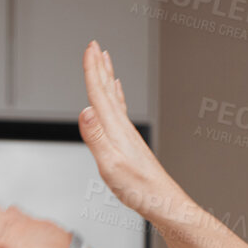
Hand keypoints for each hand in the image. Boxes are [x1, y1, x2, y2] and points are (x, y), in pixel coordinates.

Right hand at [79, 41, 184, 219]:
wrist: (162, 202)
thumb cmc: (139, 189)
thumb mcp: (110, 165)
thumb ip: (96, 137)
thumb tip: (85, 111)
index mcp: (115, 130)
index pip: (100, 93)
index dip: (93, 70)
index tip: (90, 48)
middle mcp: (122, 127)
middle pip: (108, 90)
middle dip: (99, 67)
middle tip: (95, 46)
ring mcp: (127, 134)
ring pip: (114, 98)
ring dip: (107, 78)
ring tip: (105, 62)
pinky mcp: (130, 142)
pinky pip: (120, 112)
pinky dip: (116, 98)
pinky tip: (117, 96)